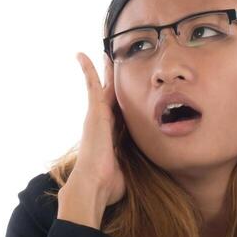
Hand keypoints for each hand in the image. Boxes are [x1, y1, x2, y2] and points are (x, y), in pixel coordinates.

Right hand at [68, 51, 126, 209]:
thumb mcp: (130, 168)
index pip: (119, 110)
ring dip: (103, 69)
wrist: (95, 185)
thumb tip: (155, 170)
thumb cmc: (110, 183)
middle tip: (113, 61)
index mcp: (112, 133)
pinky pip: (91, 85)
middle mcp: (103, 121)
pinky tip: (81, 55)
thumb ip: (137, 163)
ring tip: (104, 52)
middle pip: (111, 93)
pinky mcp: (93, 112)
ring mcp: (97, 115)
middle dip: (113, 78)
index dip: (123, 98)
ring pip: (102, 85)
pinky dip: (87, 70)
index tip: (127, 89)